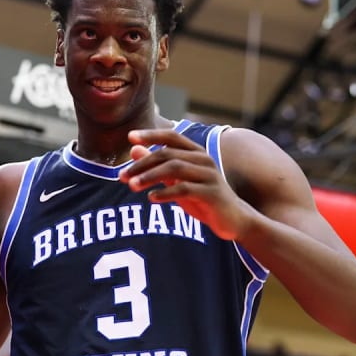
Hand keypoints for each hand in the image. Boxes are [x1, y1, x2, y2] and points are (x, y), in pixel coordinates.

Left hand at [118, 128, 253, 239]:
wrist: (233, 220)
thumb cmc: (203, 198)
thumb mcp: (177, 181)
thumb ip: (157, 166)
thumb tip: (133, 149)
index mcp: (196, 153)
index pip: (172, 136)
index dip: (151, 135)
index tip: (130, 137)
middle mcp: (204, 160)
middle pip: (168, 154)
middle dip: (142, 164)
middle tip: (122, 176)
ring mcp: (210, 176)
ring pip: (175, 169)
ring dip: (150, 176)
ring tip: (131, 186)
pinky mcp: (212, 194)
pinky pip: (185, 189)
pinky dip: (166, 192)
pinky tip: (151, 198)